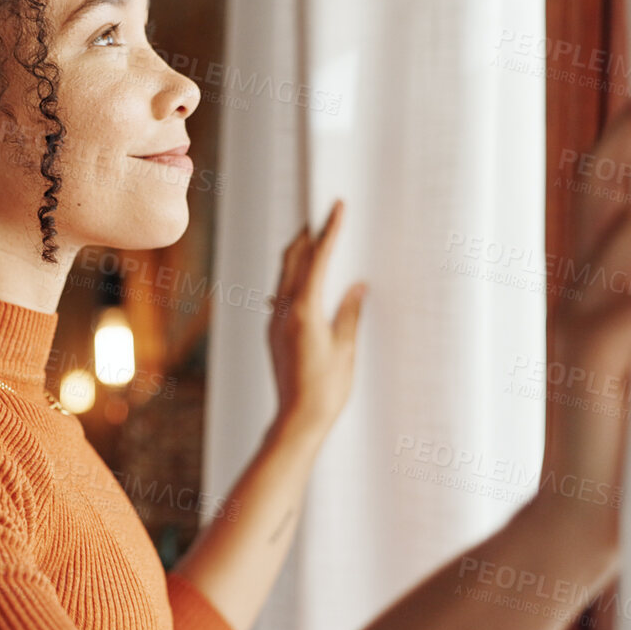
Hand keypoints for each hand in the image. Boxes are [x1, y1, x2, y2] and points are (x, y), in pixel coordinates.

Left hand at [268, 199, 367, 433]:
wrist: (297, 420)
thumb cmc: (326, 390)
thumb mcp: (345, 348)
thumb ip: (349, 313)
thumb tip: (356, 286)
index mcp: (304, 311)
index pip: (318, 260)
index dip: (329, 231)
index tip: (336, 208)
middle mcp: (283, 312)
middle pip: (292, 261)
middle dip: (307, 236)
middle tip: (322, 216)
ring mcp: (275, 323)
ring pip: (283, 277)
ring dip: (299, 256)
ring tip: (315, 241)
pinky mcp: (274, 334)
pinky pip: (282, 295)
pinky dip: (294, 279)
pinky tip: (305, 280)